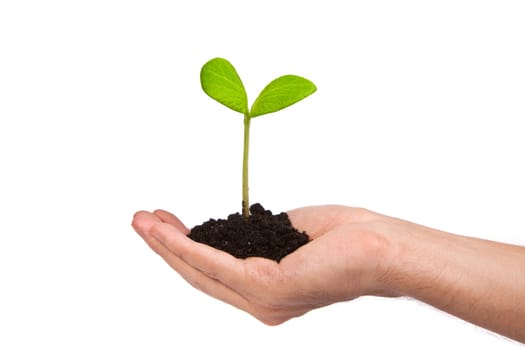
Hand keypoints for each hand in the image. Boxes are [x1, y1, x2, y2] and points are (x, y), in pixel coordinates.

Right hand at [132, 205, 394, 324]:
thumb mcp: (287, 233)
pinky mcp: (266, 289)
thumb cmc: (345, 238)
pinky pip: (215, 263)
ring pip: (200, 270)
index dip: (185, 247)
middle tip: (141, 219)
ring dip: (166, 244)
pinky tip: (164, 230)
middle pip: (199, 274)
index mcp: (265, 290)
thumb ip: (257, 237)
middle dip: (166, 246)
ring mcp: (261, 300)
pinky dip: (186, 245)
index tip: (167, 222)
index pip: (214, 271)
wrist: (383, 248)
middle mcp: (260, 303)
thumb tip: (238, 225)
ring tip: (141, 220)